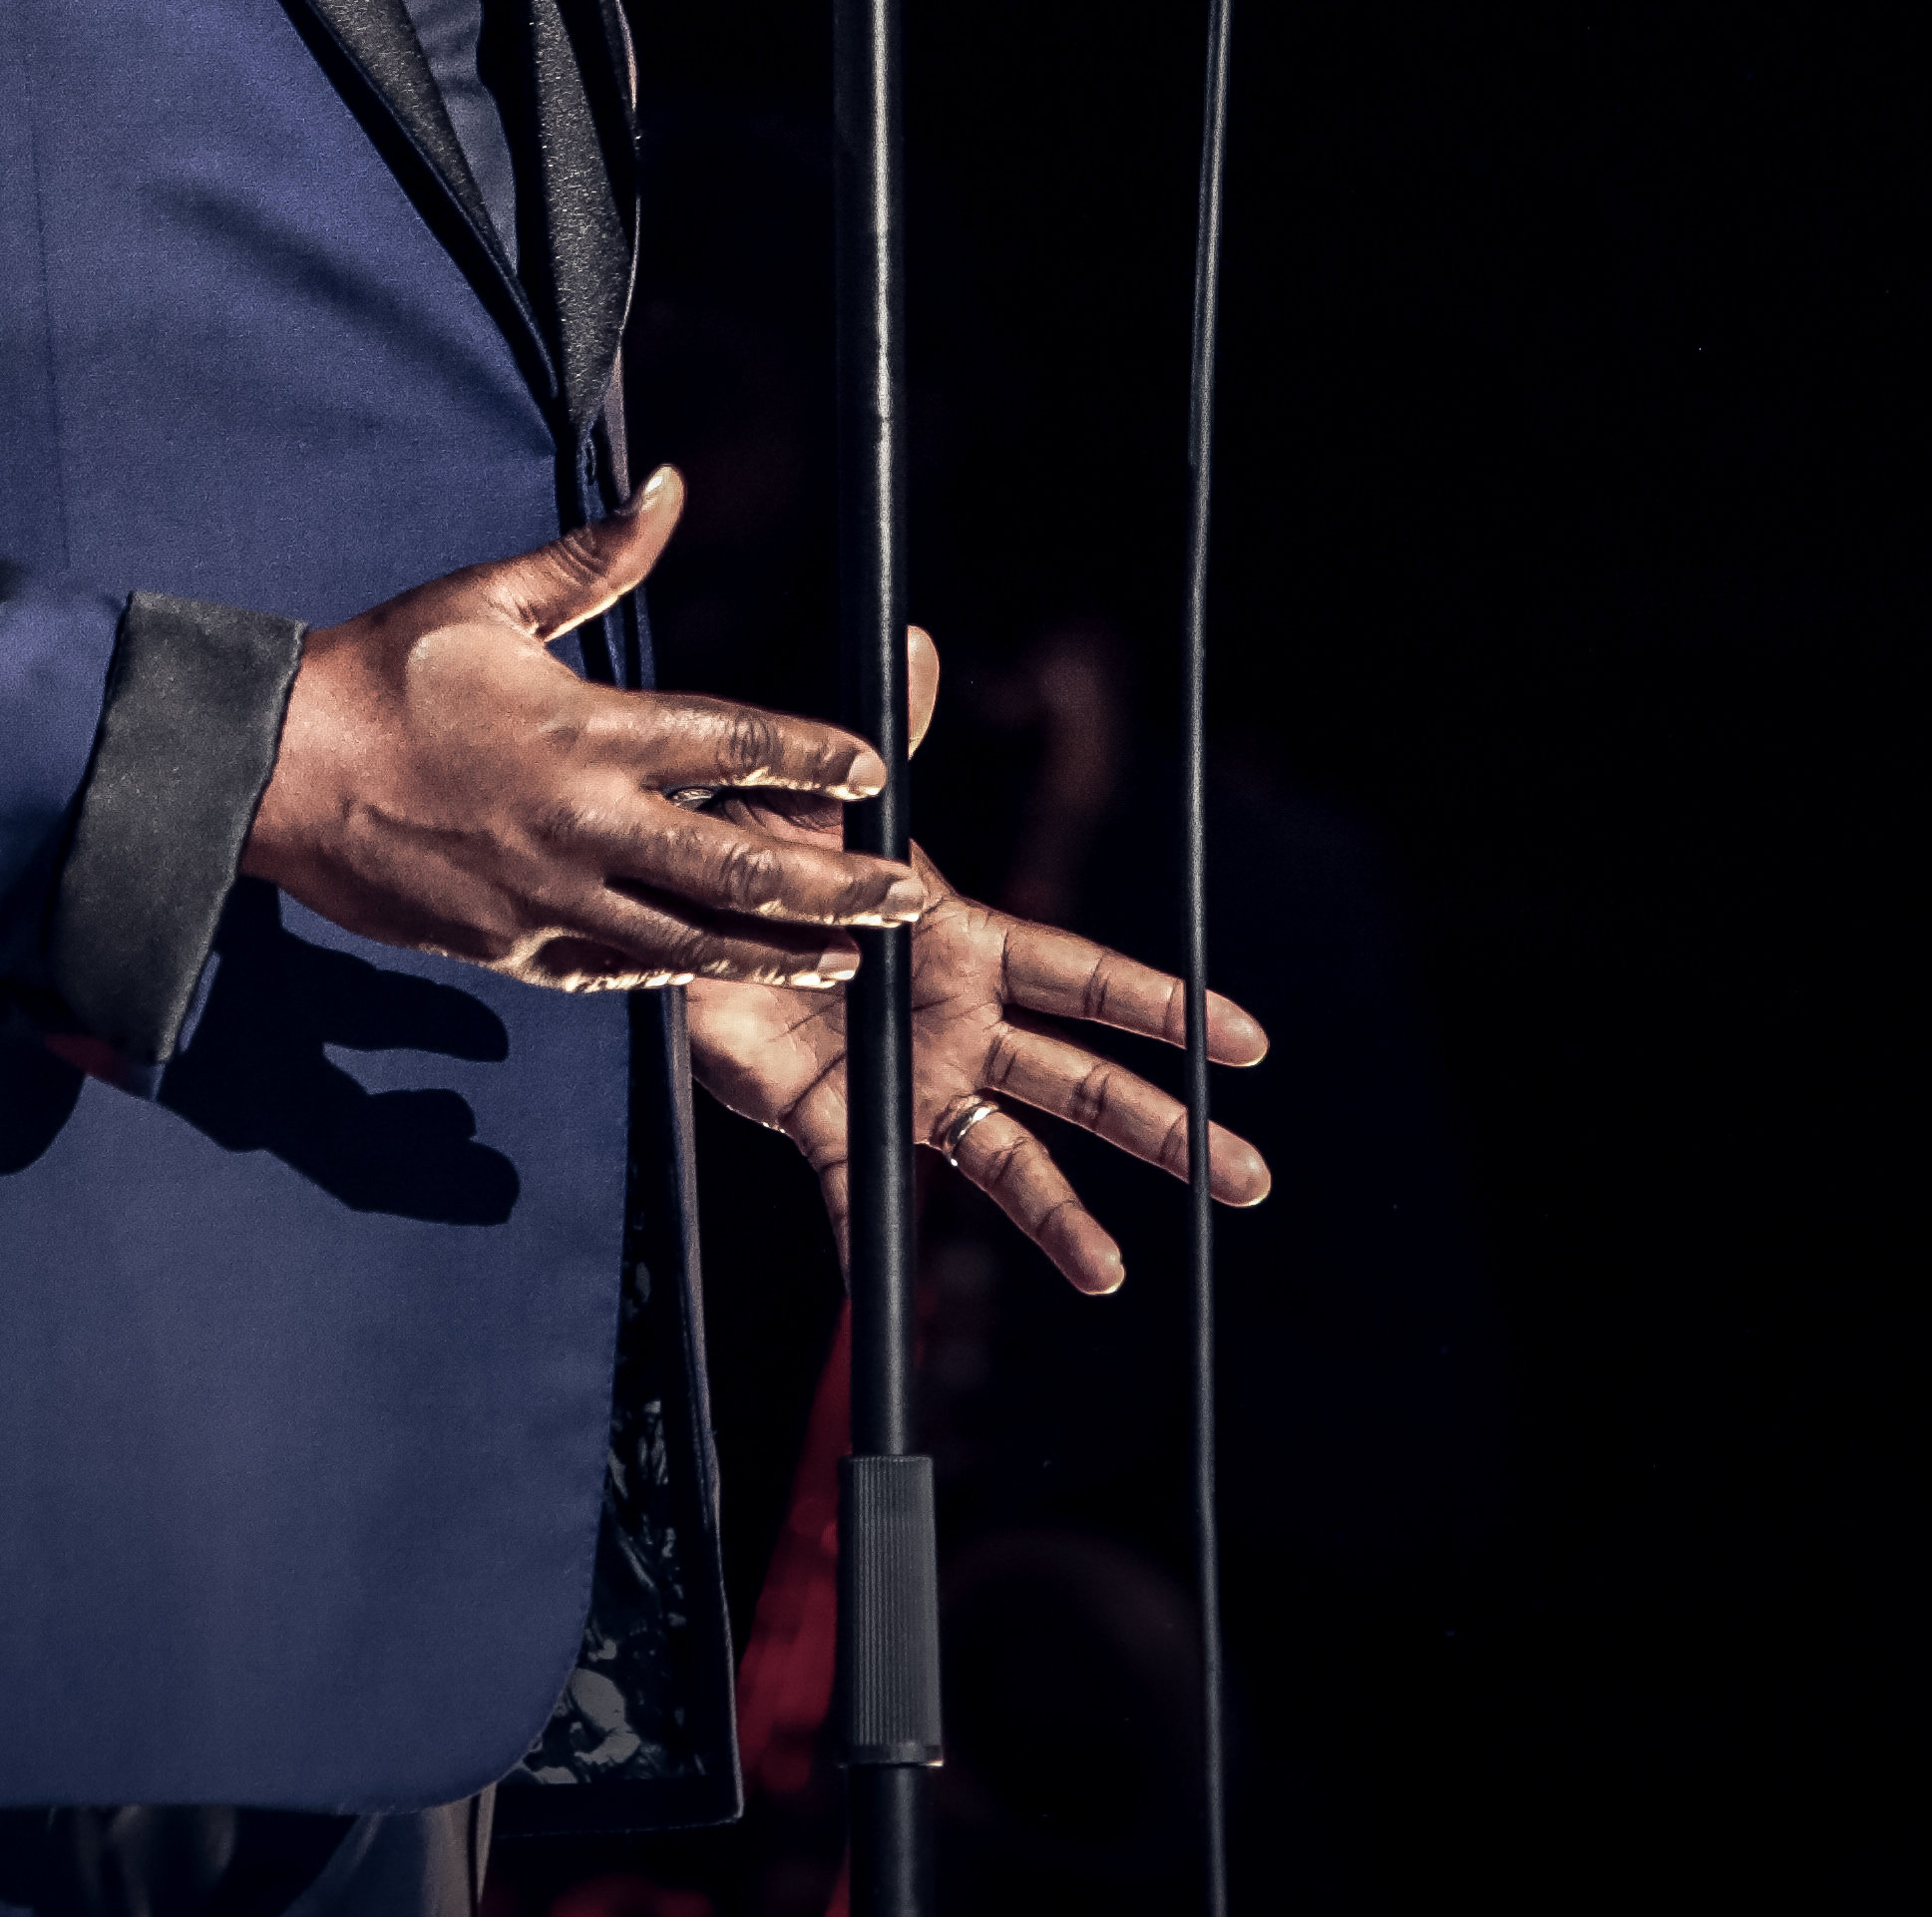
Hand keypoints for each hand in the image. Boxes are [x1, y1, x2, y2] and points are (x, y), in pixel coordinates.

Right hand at [240, 470, 942, 991]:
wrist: (276, 775)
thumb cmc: (382, 675)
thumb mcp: (488, 600)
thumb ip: (594, 558)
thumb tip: (670, 484)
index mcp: (587, 729)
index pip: (733, 743)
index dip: (815, 755)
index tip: (878, 768)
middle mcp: (583, 821)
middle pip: (738, 865)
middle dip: (837, 885)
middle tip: (909, 896)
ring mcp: (552, 896)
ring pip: (694, 939)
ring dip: (783, 952)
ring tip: (852, 962)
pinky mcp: (516, 948)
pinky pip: (620, 970)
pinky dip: (685, 973)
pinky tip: (734, 976)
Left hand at [680, 630, 1274, 1293]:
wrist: (687, 920)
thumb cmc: (773, 859)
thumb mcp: (829, 800)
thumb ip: (886, 739)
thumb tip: (915, 640)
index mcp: (968, 949)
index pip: (1084, 979)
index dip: (1164, 1010)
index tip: (1244, 1044)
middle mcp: (956, 1028)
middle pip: (1077, 1083)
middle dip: (1160, 1129)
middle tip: (1243, 1178)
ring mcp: (903, 1085)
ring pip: (998, 1158)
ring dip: (1056, 1217)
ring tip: (1109, 1273)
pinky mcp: (828, 1125)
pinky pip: (852, 1194)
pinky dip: (866, 1246)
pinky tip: (890, 1291)